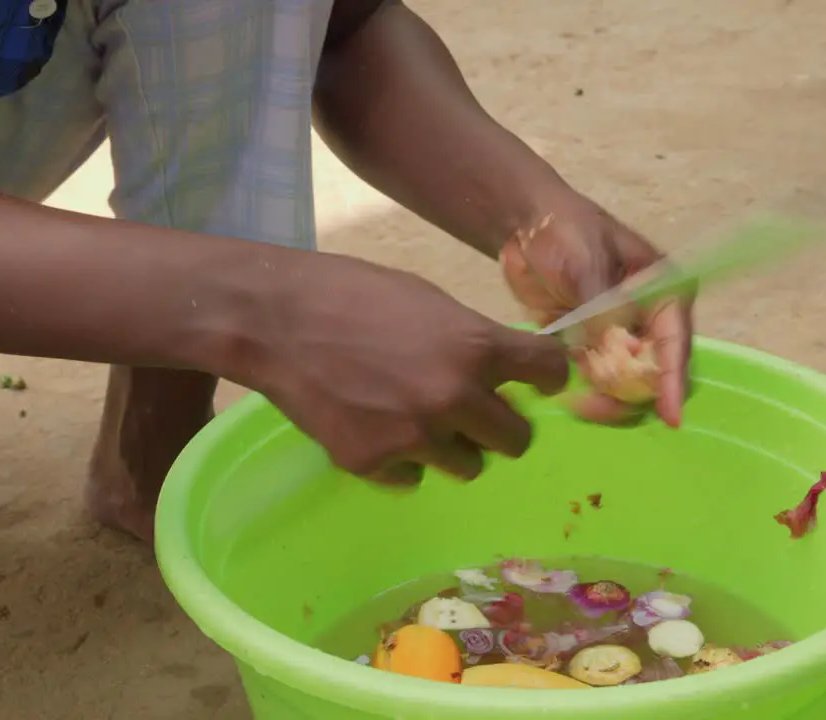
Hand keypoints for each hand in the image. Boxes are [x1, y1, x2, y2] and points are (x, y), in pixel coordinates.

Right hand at [229, 253, 569, 484]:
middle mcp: (454, 399)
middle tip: (477, 411)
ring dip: (454, 446)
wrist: (274, 320)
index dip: (547, 376)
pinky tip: (377, 427)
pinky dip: (403, 460)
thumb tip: (506, 369)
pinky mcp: (373, 464)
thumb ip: (474, 339)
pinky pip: (413, 477)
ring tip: (417, 417)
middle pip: (517, 439)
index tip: (535, 381)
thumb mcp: (430, 302)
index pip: (550, 373)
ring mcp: (413, 437)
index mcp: (475, 347)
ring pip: (468, 465)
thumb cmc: (353, 295)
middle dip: (502, 425)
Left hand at [499, 195, 693, 426]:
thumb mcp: (587, 262)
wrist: (524, 224)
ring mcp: (618, 336)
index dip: (673, 381)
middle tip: (601, 409)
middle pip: (653, 371)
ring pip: (625, 383)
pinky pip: (595, 380)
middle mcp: (648, 319)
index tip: (671, 417)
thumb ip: (603, 306)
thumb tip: (616, 349)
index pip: (675, 342)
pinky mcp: (589, 346)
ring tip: (579, 404)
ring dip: (607, 400)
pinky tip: (570, 399)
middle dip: (634, 396)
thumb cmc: (565, 230)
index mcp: (664, 290)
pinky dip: (586, 393)